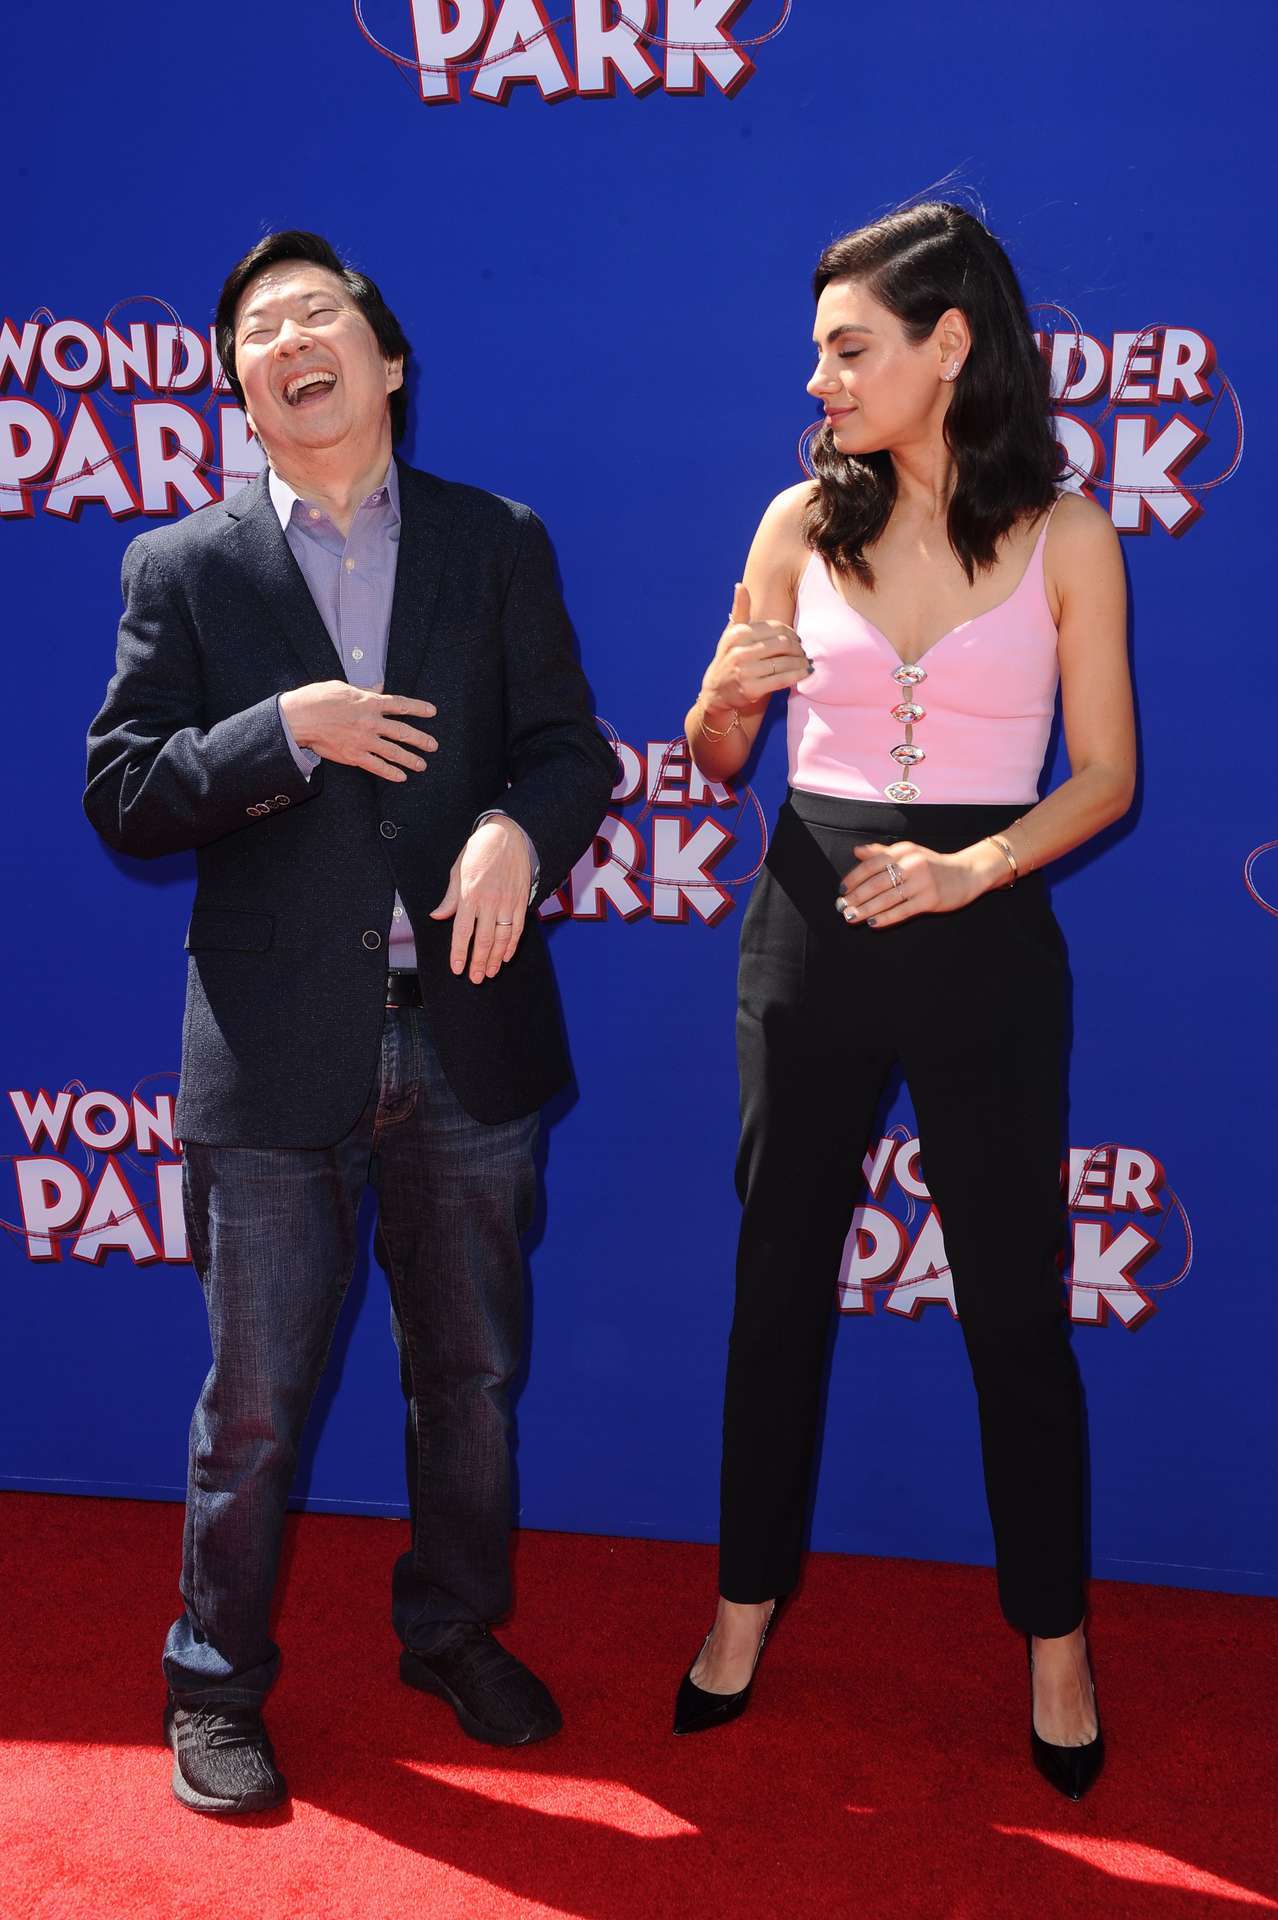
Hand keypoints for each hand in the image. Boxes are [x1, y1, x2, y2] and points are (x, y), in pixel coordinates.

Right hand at [279, 681, 436, 782]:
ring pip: (394, 752)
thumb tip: (378, 687)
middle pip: (403, 732)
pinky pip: (377, 766)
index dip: (418, 708)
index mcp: (369, 702)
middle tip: (433, 745)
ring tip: (422, 765)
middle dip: (421, 740)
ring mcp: (364, 740)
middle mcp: (371, 722)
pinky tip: (401, 777)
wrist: (299, 718)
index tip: (432, 712)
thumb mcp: (342, 687)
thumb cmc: (317, 699)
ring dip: (411, 759)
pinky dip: (391, 772)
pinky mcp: (354, 755)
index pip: (401, 705)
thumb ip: (364, 690)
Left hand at [429, 816, 531, 983]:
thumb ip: (450, 897)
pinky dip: (512, 945)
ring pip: (502, 938)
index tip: (457, 968)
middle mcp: (489, 902)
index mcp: (470, 895)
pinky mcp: (520, 901)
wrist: (509, 834)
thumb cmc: (480, 849)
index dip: (459, 953)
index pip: (462, 932)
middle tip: (475, 978)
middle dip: (479, 962)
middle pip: (484, 940)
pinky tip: (507, 956)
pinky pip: (517, 929)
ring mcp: (507, 903)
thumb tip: (438, 915)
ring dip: (496, 959)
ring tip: (490, 972)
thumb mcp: (458, 870)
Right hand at [698, 583, 811, 719]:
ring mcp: (745, 671)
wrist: (717, 692)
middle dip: (798, 648)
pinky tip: (805, 673)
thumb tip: (740, 585)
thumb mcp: (731, 633)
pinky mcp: (751, 689)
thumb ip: (739, 610)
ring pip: (784, 662)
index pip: (775, 628)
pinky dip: (797, 676)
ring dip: (801, 662)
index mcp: (738, 633)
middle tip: (804, 651)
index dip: (791, 632)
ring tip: (807, 662)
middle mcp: (740, 651)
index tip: (797, 638)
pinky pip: (782, 679)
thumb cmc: (729, 657)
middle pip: (782, 644)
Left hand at [836, 839, 1002, 928]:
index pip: (871, 864)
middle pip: (876, 883)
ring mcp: (921, 883)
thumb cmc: (932, 864)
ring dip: (866, 909)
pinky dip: (885, 918)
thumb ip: (881, 852)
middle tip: (841, 907)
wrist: (966, 873)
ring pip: (887, 899)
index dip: (854, 878)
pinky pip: (903, 911)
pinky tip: (872, 923)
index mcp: (903, 851)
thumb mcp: (908, 852)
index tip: (841, 890)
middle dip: (856, 897)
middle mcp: (911, 864)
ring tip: (851, 917)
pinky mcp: (930, 900)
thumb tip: (856, 851)